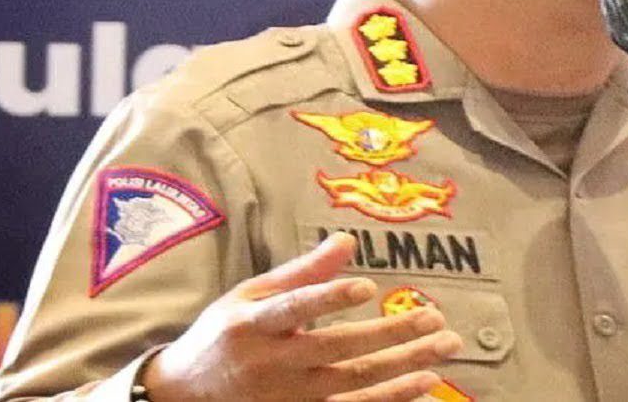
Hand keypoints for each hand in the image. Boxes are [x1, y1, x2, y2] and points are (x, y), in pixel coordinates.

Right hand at [142, 232, 462, 401]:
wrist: (186, 396)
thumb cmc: (225, 334)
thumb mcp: (250, 295)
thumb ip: (301, 272)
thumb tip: (347, 241)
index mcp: (255, 325)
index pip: (295, 310)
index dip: (329, 298)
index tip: (366, 287)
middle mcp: (273, 364)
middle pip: (338, 350)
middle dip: (390, 335)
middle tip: (434, 318)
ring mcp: (290, 398)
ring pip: (354, 385)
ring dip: (403, 368)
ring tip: (442, 349)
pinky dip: (390, 399)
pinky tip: (422, 384)